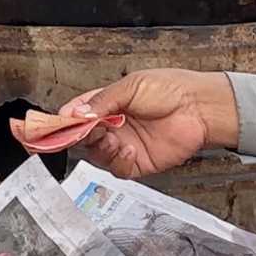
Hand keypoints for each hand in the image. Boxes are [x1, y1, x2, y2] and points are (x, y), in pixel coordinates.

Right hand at [62, 70, 236, 178]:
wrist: (200, 108)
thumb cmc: (172, 89)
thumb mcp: (131, 86)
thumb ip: (102, 101)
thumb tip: (76, 113)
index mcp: (108, 104)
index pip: (77, 114)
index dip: (65, 120)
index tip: (55, 123)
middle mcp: (113, 126)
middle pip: (82, 137)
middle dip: (79, 136)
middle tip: (86, 131)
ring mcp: (124, 145)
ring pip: (97, 155)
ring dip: (100, 149)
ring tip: (112, 138)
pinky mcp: (138, 162)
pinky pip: (118, 169)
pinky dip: (118, 162)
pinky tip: (128, 149)